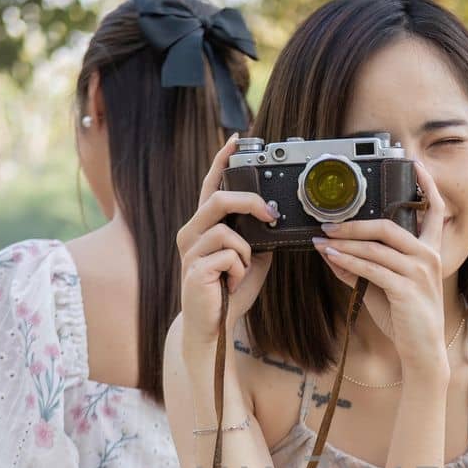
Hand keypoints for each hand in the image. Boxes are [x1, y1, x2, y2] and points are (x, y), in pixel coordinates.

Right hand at [177, 134, 279, 371]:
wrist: (212, 327)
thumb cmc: (229, 292)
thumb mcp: (251, 260)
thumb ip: (258, 238)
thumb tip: (276, 220)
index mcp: (203, 226)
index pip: (211, 186)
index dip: (222, 161)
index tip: (237, 139)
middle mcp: (191, 233)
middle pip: (218, 200)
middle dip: (250, 202)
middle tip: (270, 215)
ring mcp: (190, 250)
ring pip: (227, 232)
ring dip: (245, 254)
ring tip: (239, 272)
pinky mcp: (194, 269)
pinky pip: (229, 256)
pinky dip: (240, 271)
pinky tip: (231, 284)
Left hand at [312, 160, 450, 376]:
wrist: (421, 353)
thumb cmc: (405, 319)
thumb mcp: (381, 288)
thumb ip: (361, 268)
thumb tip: (332, 253)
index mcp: (430, 252)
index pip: (433, 211)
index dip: (425, 186)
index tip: (413, 163)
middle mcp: (428, 257)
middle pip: (388, 226)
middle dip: (354, 223)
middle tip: (328, 222)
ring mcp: (419, 272)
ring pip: (376, 247)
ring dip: (345, 242)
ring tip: (322, 239)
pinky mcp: (406, 288)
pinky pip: (372, 267)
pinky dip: (348, 260)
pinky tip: (331, 256)